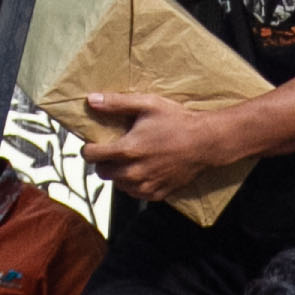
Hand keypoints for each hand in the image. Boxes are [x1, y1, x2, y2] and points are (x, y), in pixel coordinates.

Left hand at [80, 93, 235, 207]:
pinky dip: (134, 184)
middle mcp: (133, 172)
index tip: (94, 144)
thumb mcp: (146, 104)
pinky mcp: (156, 194)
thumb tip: (90, 100)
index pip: (92, 156)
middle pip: (102, 173)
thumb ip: (116, 103)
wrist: (206, 142)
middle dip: (104, 161)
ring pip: (118, 184)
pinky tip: (144, 169)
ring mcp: (145, 185)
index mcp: (127, 150)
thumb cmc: (177, 121)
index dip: (89, 149)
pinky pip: (134, 193)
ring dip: (119, 173)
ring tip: (131, 159)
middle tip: (115, 150)